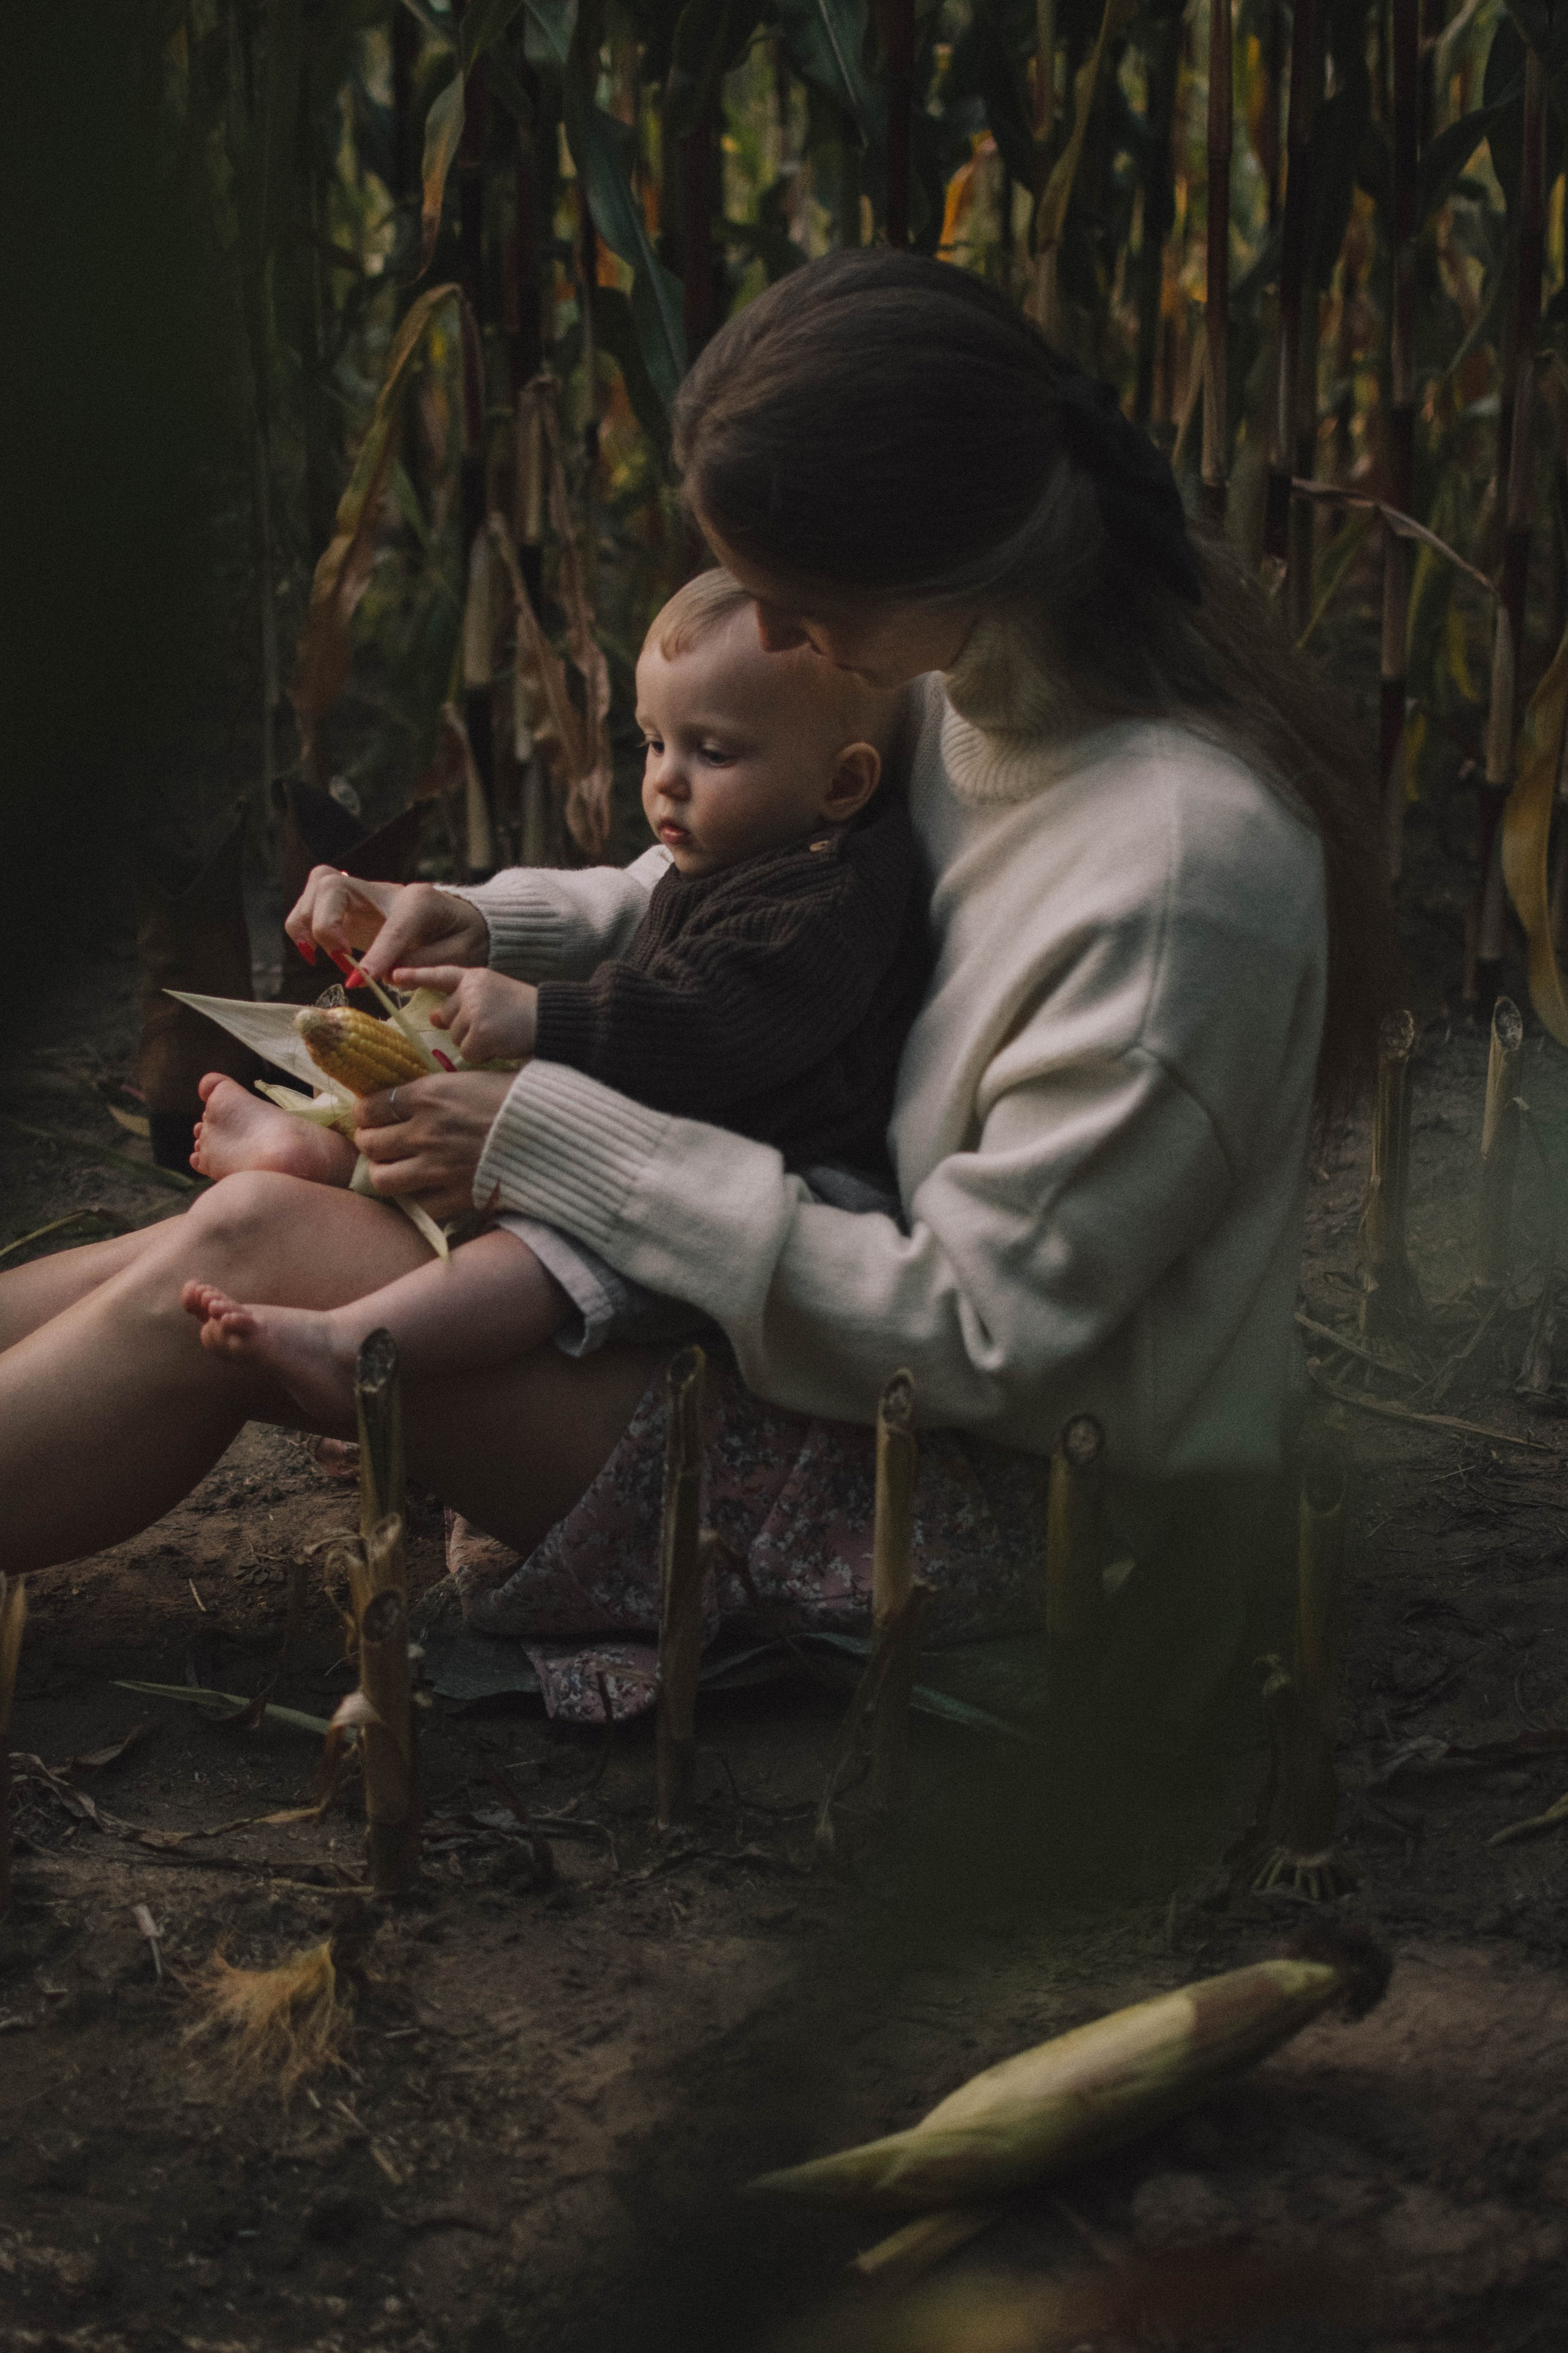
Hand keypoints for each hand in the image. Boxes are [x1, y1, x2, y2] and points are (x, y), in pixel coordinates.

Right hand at [285, 868, 489, 985]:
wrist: (454, 917)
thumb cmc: (459, 936)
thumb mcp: (462, 953)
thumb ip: (428, 963)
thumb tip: (388, 974)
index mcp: (420, 901)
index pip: (392, 927)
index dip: (375, 955)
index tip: (357, 983)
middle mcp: (383, 890)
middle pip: (332, 887)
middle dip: (326, 926)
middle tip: (340, 961)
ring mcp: (360, 893)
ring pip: (315, 888)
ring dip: (306, 925)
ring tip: (323, 958)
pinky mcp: (344, 905)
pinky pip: (308, 903)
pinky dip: (301, 928)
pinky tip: (316, 953)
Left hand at [352, 1070, 514, 1220]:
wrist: (557, 1131)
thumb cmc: (523, 1095)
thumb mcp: (475, 1075)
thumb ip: (440, 1087)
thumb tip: (418, 1093)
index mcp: (429, 1094)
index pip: (372, 1107)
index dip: (365, 1113)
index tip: (371, 1115)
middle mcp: (425, 1131)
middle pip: (369, 1143)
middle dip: (369, 1143)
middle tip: (379, 1143)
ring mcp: (439, 1166)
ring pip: (382, 1179)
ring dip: (383, 1173)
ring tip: (393, 1169)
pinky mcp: (457, 1195)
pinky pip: (417, 1206)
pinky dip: (414, 1202)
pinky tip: (420, 1193)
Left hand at [398, 966, 537, 1064]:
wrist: (554, 1019)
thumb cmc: (527, 1011)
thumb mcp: (495, 995)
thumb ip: (464, 1002)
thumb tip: (435, 1018)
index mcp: (475, 976)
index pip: (440, 974)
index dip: (416, 975)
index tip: (394, 975)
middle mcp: (470, 990)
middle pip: (446, 1017)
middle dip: (464, 1027)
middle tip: (493, 1026)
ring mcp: (474, 1010)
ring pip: (456, 1038)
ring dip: (475, 1042)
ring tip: (501, 1034)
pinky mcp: (480, 1032)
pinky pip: (469, 1053)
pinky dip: (484, 1055)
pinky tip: (501, 1045)